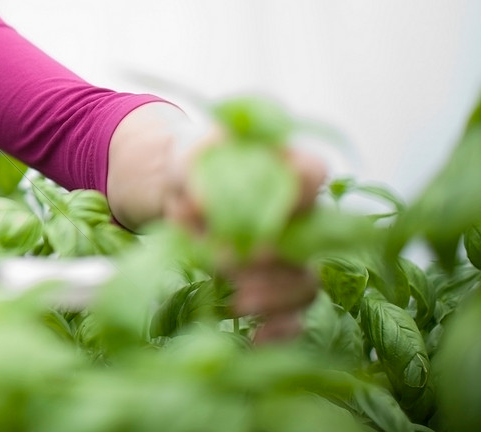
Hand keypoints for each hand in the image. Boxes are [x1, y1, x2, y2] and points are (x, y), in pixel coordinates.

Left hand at [163, 134, 327, 342]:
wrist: (184, 192)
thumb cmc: (194, 167)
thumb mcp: (187, 156)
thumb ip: (195, 166)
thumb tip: (201, 201)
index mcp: (287, 167)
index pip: (312, 171)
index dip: (293, 194)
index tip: (258, 213)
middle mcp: (304, 212)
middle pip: (310, 239)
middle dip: (270, 257)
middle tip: (226, 263)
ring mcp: (297, 253)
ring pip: (306, 281)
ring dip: (273, 295)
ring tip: (234, 301)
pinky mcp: (281, 286)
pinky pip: (295, 315)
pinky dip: (279, 330)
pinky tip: (256, 340)